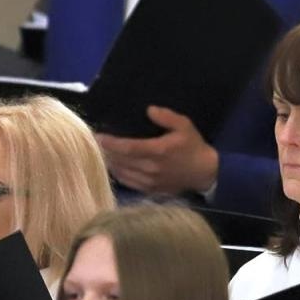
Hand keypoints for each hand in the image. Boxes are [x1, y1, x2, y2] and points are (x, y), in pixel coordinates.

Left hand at [96, 105, 219, 195]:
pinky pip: (128, 183)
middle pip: (121, 161)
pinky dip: (118, 174)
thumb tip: (149, 110)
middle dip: (106, 152)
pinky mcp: (150, 190)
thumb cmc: (193, 146)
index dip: (111, 143)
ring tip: (102, 153)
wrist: (204, 172)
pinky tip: (114, 166)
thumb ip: (167, 117)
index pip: (128, 148)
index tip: (98, 136)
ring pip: (122, 173)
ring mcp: (150, 181)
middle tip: (95, 143)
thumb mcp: (185, 126)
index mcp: (159, 151)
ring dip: (110, 163)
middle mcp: (151, 168)